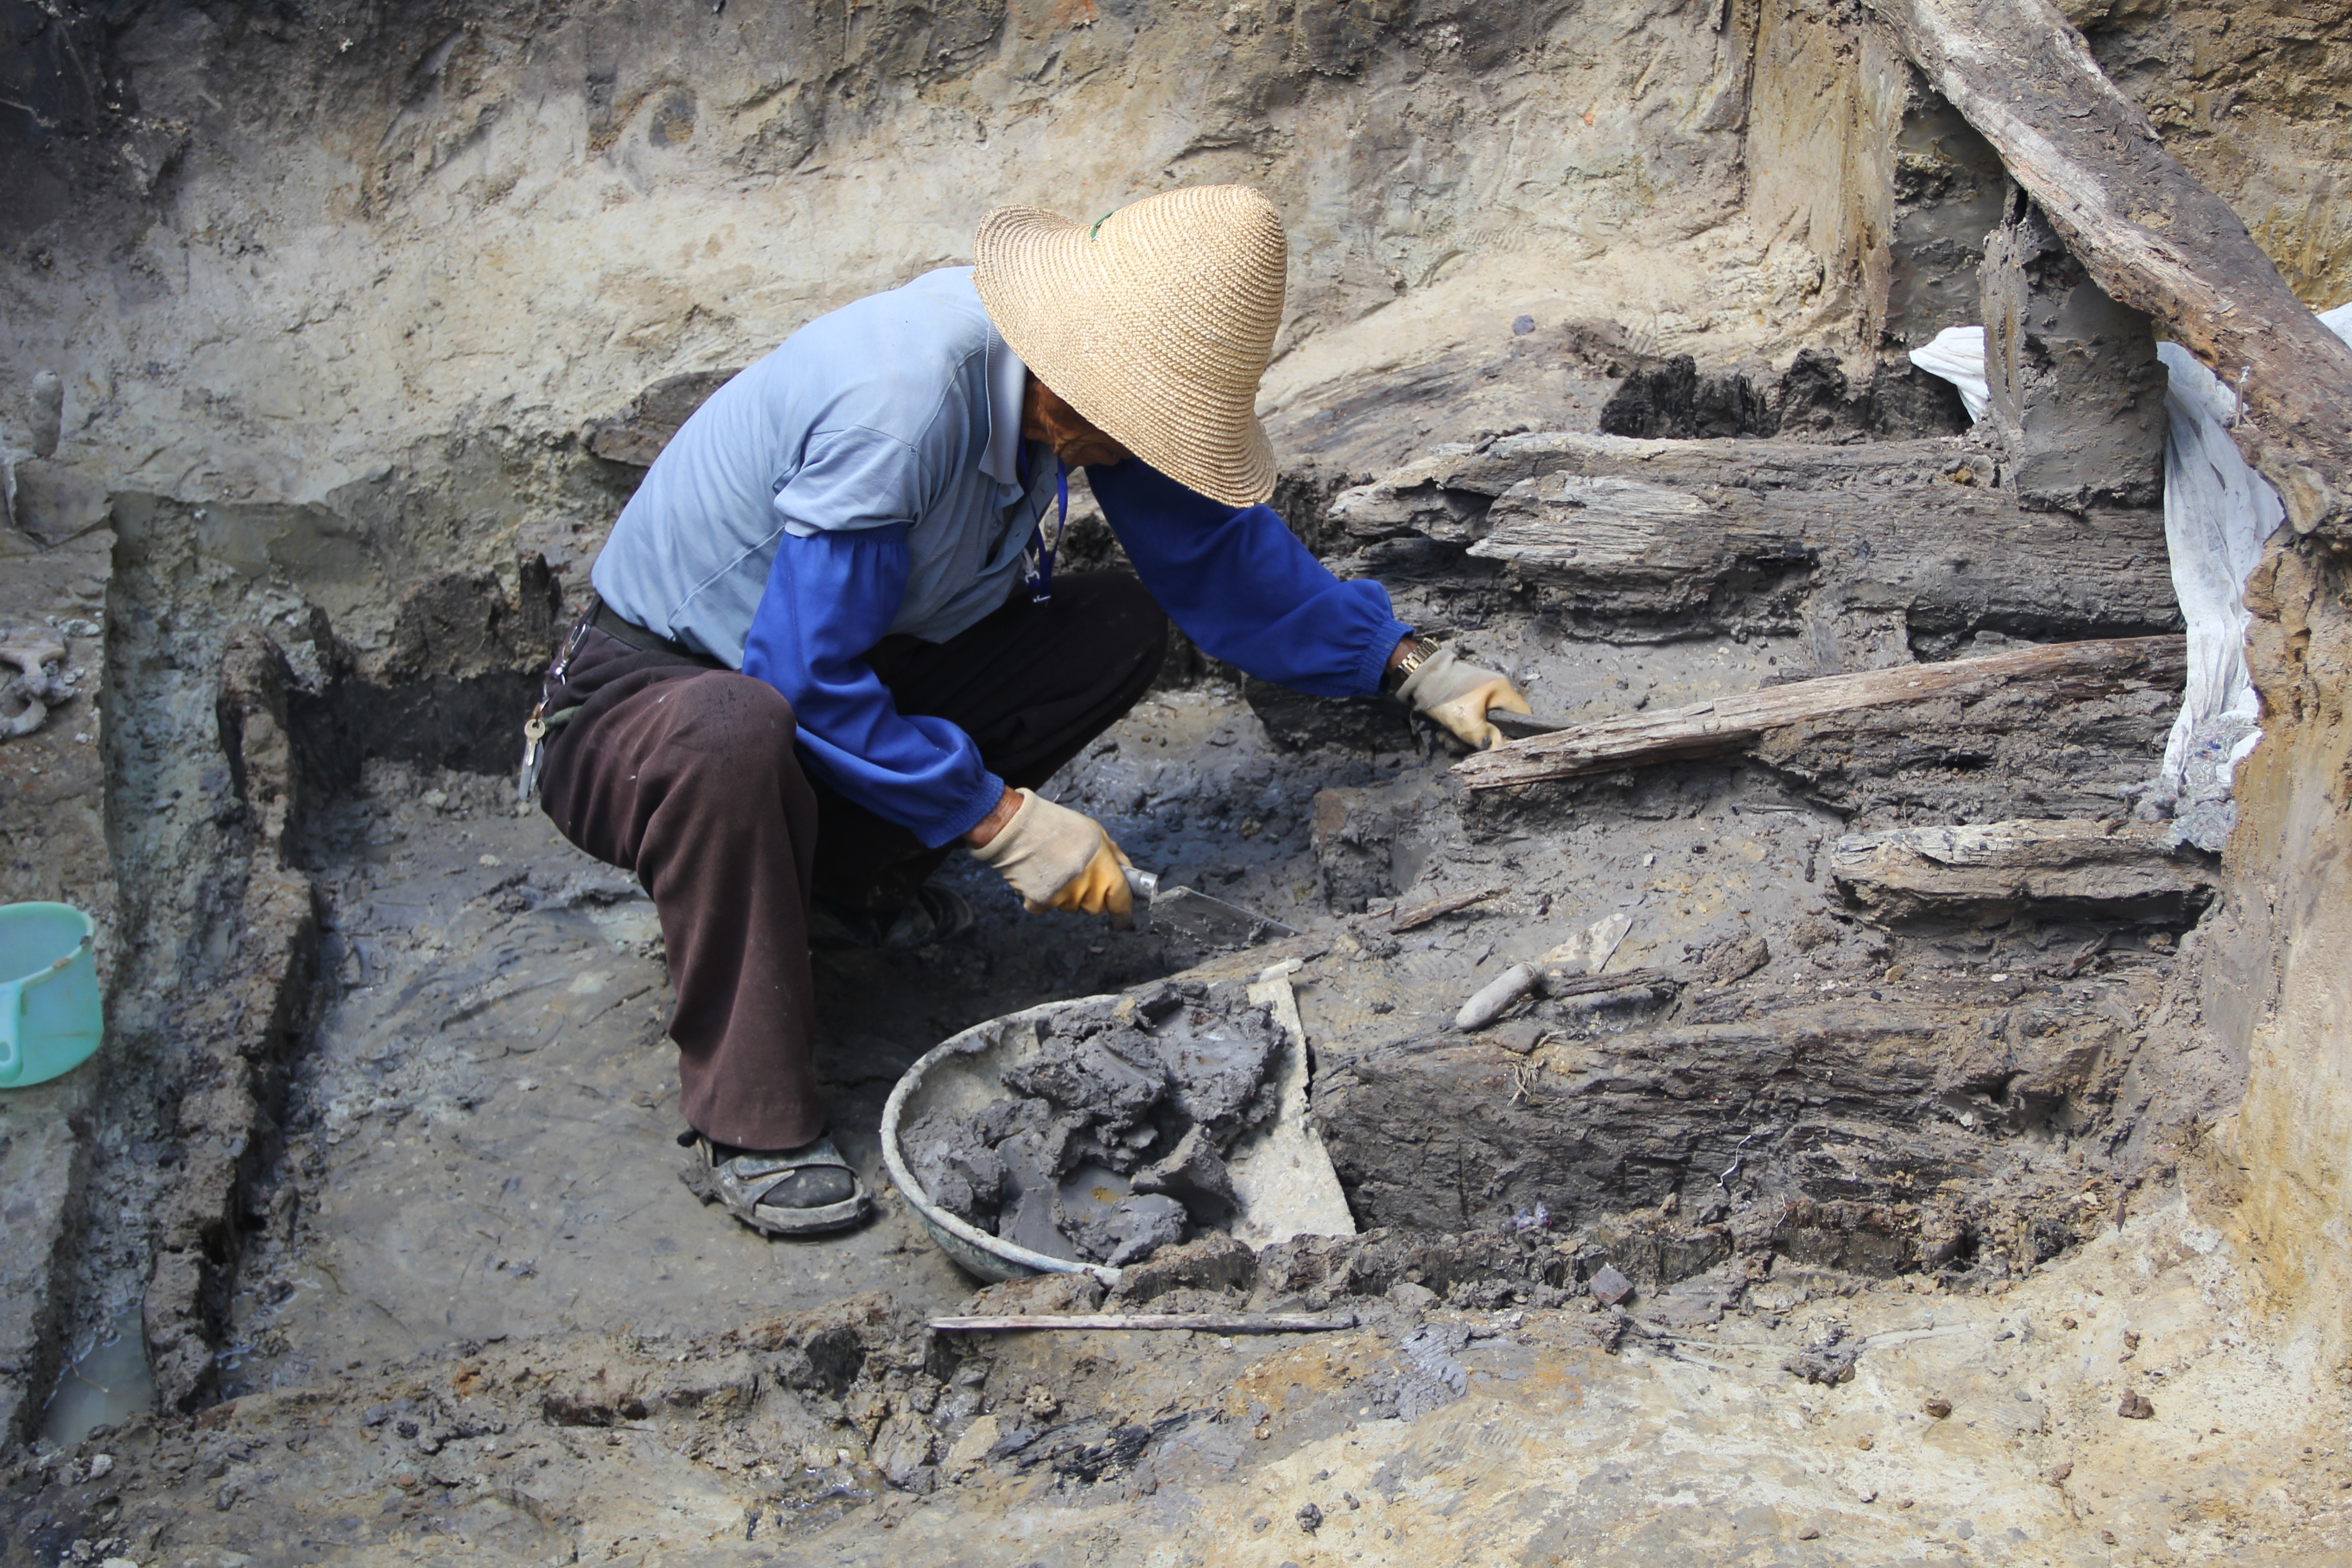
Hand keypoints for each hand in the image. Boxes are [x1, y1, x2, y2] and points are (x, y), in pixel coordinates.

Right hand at [967, 788, 1134, 916]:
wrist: (1022, 827)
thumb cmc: (1060, 826)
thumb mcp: (1097, 833)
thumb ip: (1114, 856)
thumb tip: (1125, 871)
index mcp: (1105, 872)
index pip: (1121, 902)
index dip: (1123, 914)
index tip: (1123, 920)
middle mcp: (1087, 890)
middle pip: (1095, 907)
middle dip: (1092, 896)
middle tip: (1080, 875)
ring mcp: (1064, 898)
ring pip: (1072, 907)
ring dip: (1068, 895)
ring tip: (1057, 868)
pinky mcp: (1041, 903)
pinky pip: (1048, 906)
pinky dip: (1044, 896)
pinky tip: (1041, 875)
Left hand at [1397, 645, 1532, 749]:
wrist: (1418, 677)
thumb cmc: (1447, 695)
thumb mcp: (1468, 723)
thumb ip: (1487, 738)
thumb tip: (1499, 749)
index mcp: (1502, 690)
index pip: (1523, 715)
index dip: (1519, 734)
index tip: (1506, 747)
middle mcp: (1494, 691)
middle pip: (1499, 724)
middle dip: (1482, 739)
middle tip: (1466, 748)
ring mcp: (1478, 696)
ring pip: (1480, 725)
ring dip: (1465, 738)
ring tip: (1448, 740)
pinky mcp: (1463, 700)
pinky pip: (1467, 720)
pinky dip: (1457, 730)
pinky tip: (1443, 734)